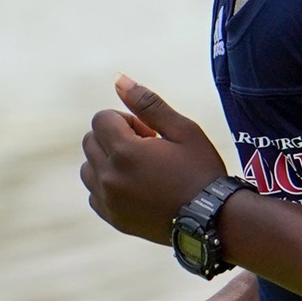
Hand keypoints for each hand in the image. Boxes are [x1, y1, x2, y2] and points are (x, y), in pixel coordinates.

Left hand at [79, 75, 228, 241]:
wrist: (213, 221)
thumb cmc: (202, 171)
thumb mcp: (183, 130)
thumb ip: (148, 104)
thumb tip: (119, 79)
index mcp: (125, 151)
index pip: (101, 119)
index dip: (126, 121)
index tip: (150, 135)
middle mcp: (109, 176)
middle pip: (90, 140)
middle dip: (114, 138)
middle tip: (147, 151)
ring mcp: (108, 200)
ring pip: (88, 168)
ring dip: (107, 162)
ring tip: (140, 170)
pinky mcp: (112, 218)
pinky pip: (94, 194)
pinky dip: (108, 187)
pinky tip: (136, 189)